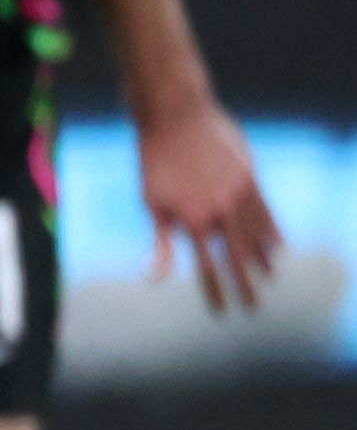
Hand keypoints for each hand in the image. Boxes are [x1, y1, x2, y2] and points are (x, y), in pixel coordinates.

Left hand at [137, 101, 282, 310]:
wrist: (177, 117)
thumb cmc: (155, 161)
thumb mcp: (151, 203)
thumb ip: (161, 243)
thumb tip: (154, 278)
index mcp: (193, 221)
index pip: (207, 268)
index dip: (216, 292)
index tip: (223, 313)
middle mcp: (221, 211)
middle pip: (238, 257)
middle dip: (246, 284)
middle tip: (255, 307)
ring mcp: (239, 194)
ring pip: (256, 234)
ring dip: (263, 259)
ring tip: (269, 277)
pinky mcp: (250, 177)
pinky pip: (265, 211)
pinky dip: (271, 230)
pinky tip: (278, 245)